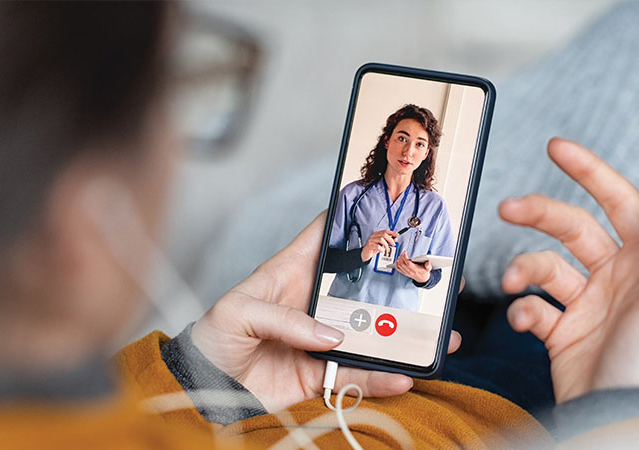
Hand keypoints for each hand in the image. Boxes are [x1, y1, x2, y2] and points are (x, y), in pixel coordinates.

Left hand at [191, 213, 462, 411]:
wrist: (202, 387)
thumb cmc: (212, 338)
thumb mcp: (237, 312)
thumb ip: (284, 318)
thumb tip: (331, 336)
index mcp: (290, 272)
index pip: (325, 236)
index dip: (353, 219)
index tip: (388, 208)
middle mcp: (313, 302)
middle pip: (362, 285)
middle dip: (397, 280)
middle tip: (432, 277)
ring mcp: (320, 338)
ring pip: (371, 333)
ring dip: (402, 334)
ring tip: (436, 334)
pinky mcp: (320, 373)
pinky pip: (357, 375)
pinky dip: (381, 378)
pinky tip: (405, 376)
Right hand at [361, 229, 397, 262]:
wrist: (365, 254)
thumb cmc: (373, 248)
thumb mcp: (382, 245)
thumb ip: (388, 241)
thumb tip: (395, 239)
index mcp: (376, 234)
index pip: (385, 231)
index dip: (392, 233)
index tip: (397, 235)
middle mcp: (373, 236)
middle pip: (384, 234)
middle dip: (390, 239)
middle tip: (393, 244)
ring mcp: (371, 240)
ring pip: (381, 239)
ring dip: (386, 245)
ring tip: (387, 249)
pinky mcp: (370, 245)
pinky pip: (377, 246)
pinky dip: (381, 249)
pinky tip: (382, 251)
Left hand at [394, 250, 431, 283]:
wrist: (422, 278)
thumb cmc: (424, 271)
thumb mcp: (428, 268)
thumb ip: (428, 265)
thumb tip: (428, 263)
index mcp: (416, 270)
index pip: (408, 263)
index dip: (405, 257)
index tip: (405, 252)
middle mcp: (410, 272)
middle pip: (402, 264)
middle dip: (401, 256)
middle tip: (403, 252)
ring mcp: (406, 273)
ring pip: (399, 265)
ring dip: (399, 259)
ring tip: (401, 255)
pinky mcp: (404, 273)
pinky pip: (398, 268)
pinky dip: (396, 263)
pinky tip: (398, 260)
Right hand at [499, 138, 638, 403]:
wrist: (615, 414)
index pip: (617, 202)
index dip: (590, 172)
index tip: (557, 148)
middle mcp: (613, 277)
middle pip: (570, 227)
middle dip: (538, 212)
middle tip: (507, 208)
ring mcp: (584, 303)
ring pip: (543, 266)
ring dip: (524, 269)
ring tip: (516, 283)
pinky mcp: (560, 329)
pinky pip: (532, 307)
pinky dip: (522, 311)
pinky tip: (527, 323)